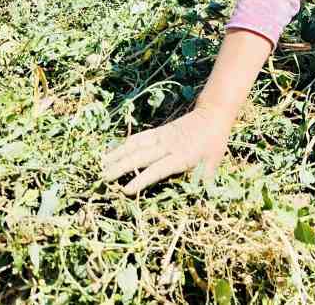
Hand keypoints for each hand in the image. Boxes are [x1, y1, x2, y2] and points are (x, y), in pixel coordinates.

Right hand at [102, 107, 231, 194]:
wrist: (212, 115)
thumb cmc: (214, 143)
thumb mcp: (213, 163)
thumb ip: (203, 180)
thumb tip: (198, 199)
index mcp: (182, 156)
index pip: (158, 169)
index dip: (142, 179)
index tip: (126, 190)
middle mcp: (168, 146)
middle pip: (141, 157)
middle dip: (121, 167)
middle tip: (103, 178)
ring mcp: (161, 137)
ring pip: (136, 145)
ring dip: (118, 154)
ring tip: (101, 164)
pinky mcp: (159, 131)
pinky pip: (139, 138)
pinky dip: (124, 144)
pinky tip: (112, 150)